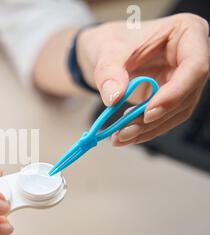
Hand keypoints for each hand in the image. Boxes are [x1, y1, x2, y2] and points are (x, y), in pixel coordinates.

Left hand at [78, 13, 209, 145]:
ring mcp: (184, 80)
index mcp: (187, 32)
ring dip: (149, 129)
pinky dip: (145, 130)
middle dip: (155, 118)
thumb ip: (109, 72)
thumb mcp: (105, 51)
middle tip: (125, 131)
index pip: (195, 66)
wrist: (104, 52)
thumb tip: (114, 98)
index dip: (175, 93)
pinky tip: (125, 135)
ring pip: (177, 112)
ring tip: (120, 137)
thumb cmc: (111, 41)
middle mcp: (192, 57)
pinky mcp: (172, 97)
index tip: (148, 113)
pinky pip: (165, 118)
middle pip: (186, 94)